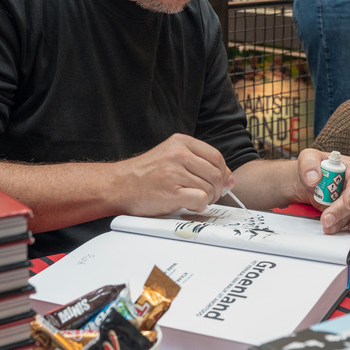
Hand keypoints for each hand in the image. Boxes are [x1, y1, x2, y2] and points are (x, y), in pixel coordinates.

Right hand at [114, 133, 234, 217]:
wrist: (118, 186)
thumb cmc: (145, 174)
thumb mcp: (171, 158)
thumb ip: (199, 164)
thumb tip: (231, 179)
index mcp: (180, 142)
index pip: (216, 157)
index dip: (223, 173)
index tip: (219, 183)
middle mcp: (178, 154)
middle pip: (216, 174)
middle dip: (216, 190)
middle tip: (206, 196)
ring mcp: (174, 173)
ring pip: (209, 189)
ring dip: (206, 199)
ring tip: (191, 200)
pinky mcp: (171, 192)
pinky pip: (200, 200)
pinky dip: (198, 206)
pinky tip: (187, 205)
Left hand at [294, 148, 349, 234]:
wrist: (308, 182)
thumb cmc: (312, 168)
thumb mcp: (307, 157)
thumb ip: (309, 164)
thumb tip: (314, 178)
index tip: (347, 202)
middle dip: (342, 211)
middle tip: (327, 219)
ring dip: (342, 222)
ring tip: (327, 226)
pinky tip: (344, 230)